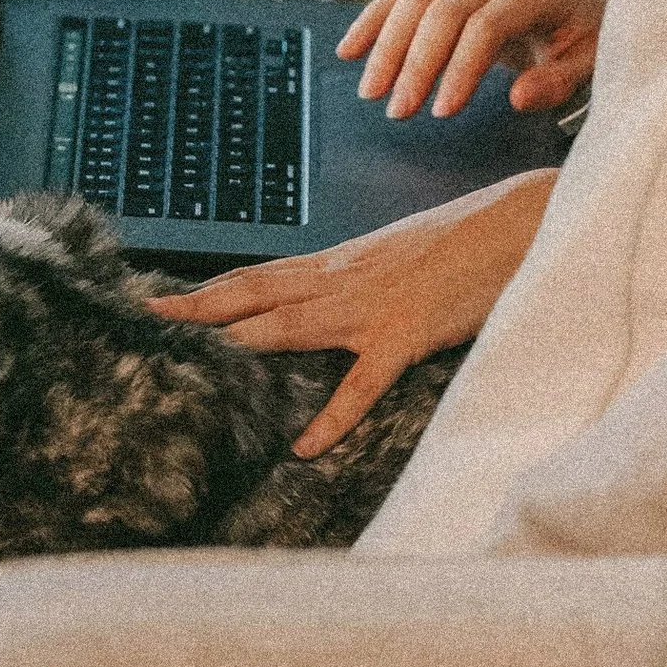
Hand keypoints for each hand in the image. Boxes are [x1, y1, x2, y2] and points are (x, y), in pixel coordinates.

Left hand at [142, 166, 557, 457]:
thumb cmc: (466, 239)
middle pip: (254, 293)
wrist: (518, 220)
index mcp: (341, 262)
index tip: (158, 297)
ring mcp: (371, 308)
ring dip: (236, 343)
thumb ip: (361, 278)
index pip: (258, 275)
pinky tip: (307, 446)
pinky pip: (361, 383)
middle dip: (197, 308)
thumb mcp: (400, 254)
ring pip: (287, 325)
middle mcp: (343, 280)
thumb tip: (328, 298)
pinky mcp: (406, 335)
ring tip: (193, 364)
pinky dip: (333, 416)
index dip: (207, 288)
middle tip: (147, 319)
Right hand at [340, 0, 604, 118]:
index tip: (440, 112)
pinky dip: (374, 21)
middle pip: (444, 9)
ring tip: (372, 92)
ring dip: (388, 45)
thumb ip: (560, 81)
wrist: (586, 16)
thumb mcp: (592, 66)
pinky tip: (349, 51)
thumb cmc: (589, 45)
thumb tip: (518, 96)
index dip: (460, 67)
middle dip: (417, 62)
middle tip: (398, 111)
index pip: (486, 24)